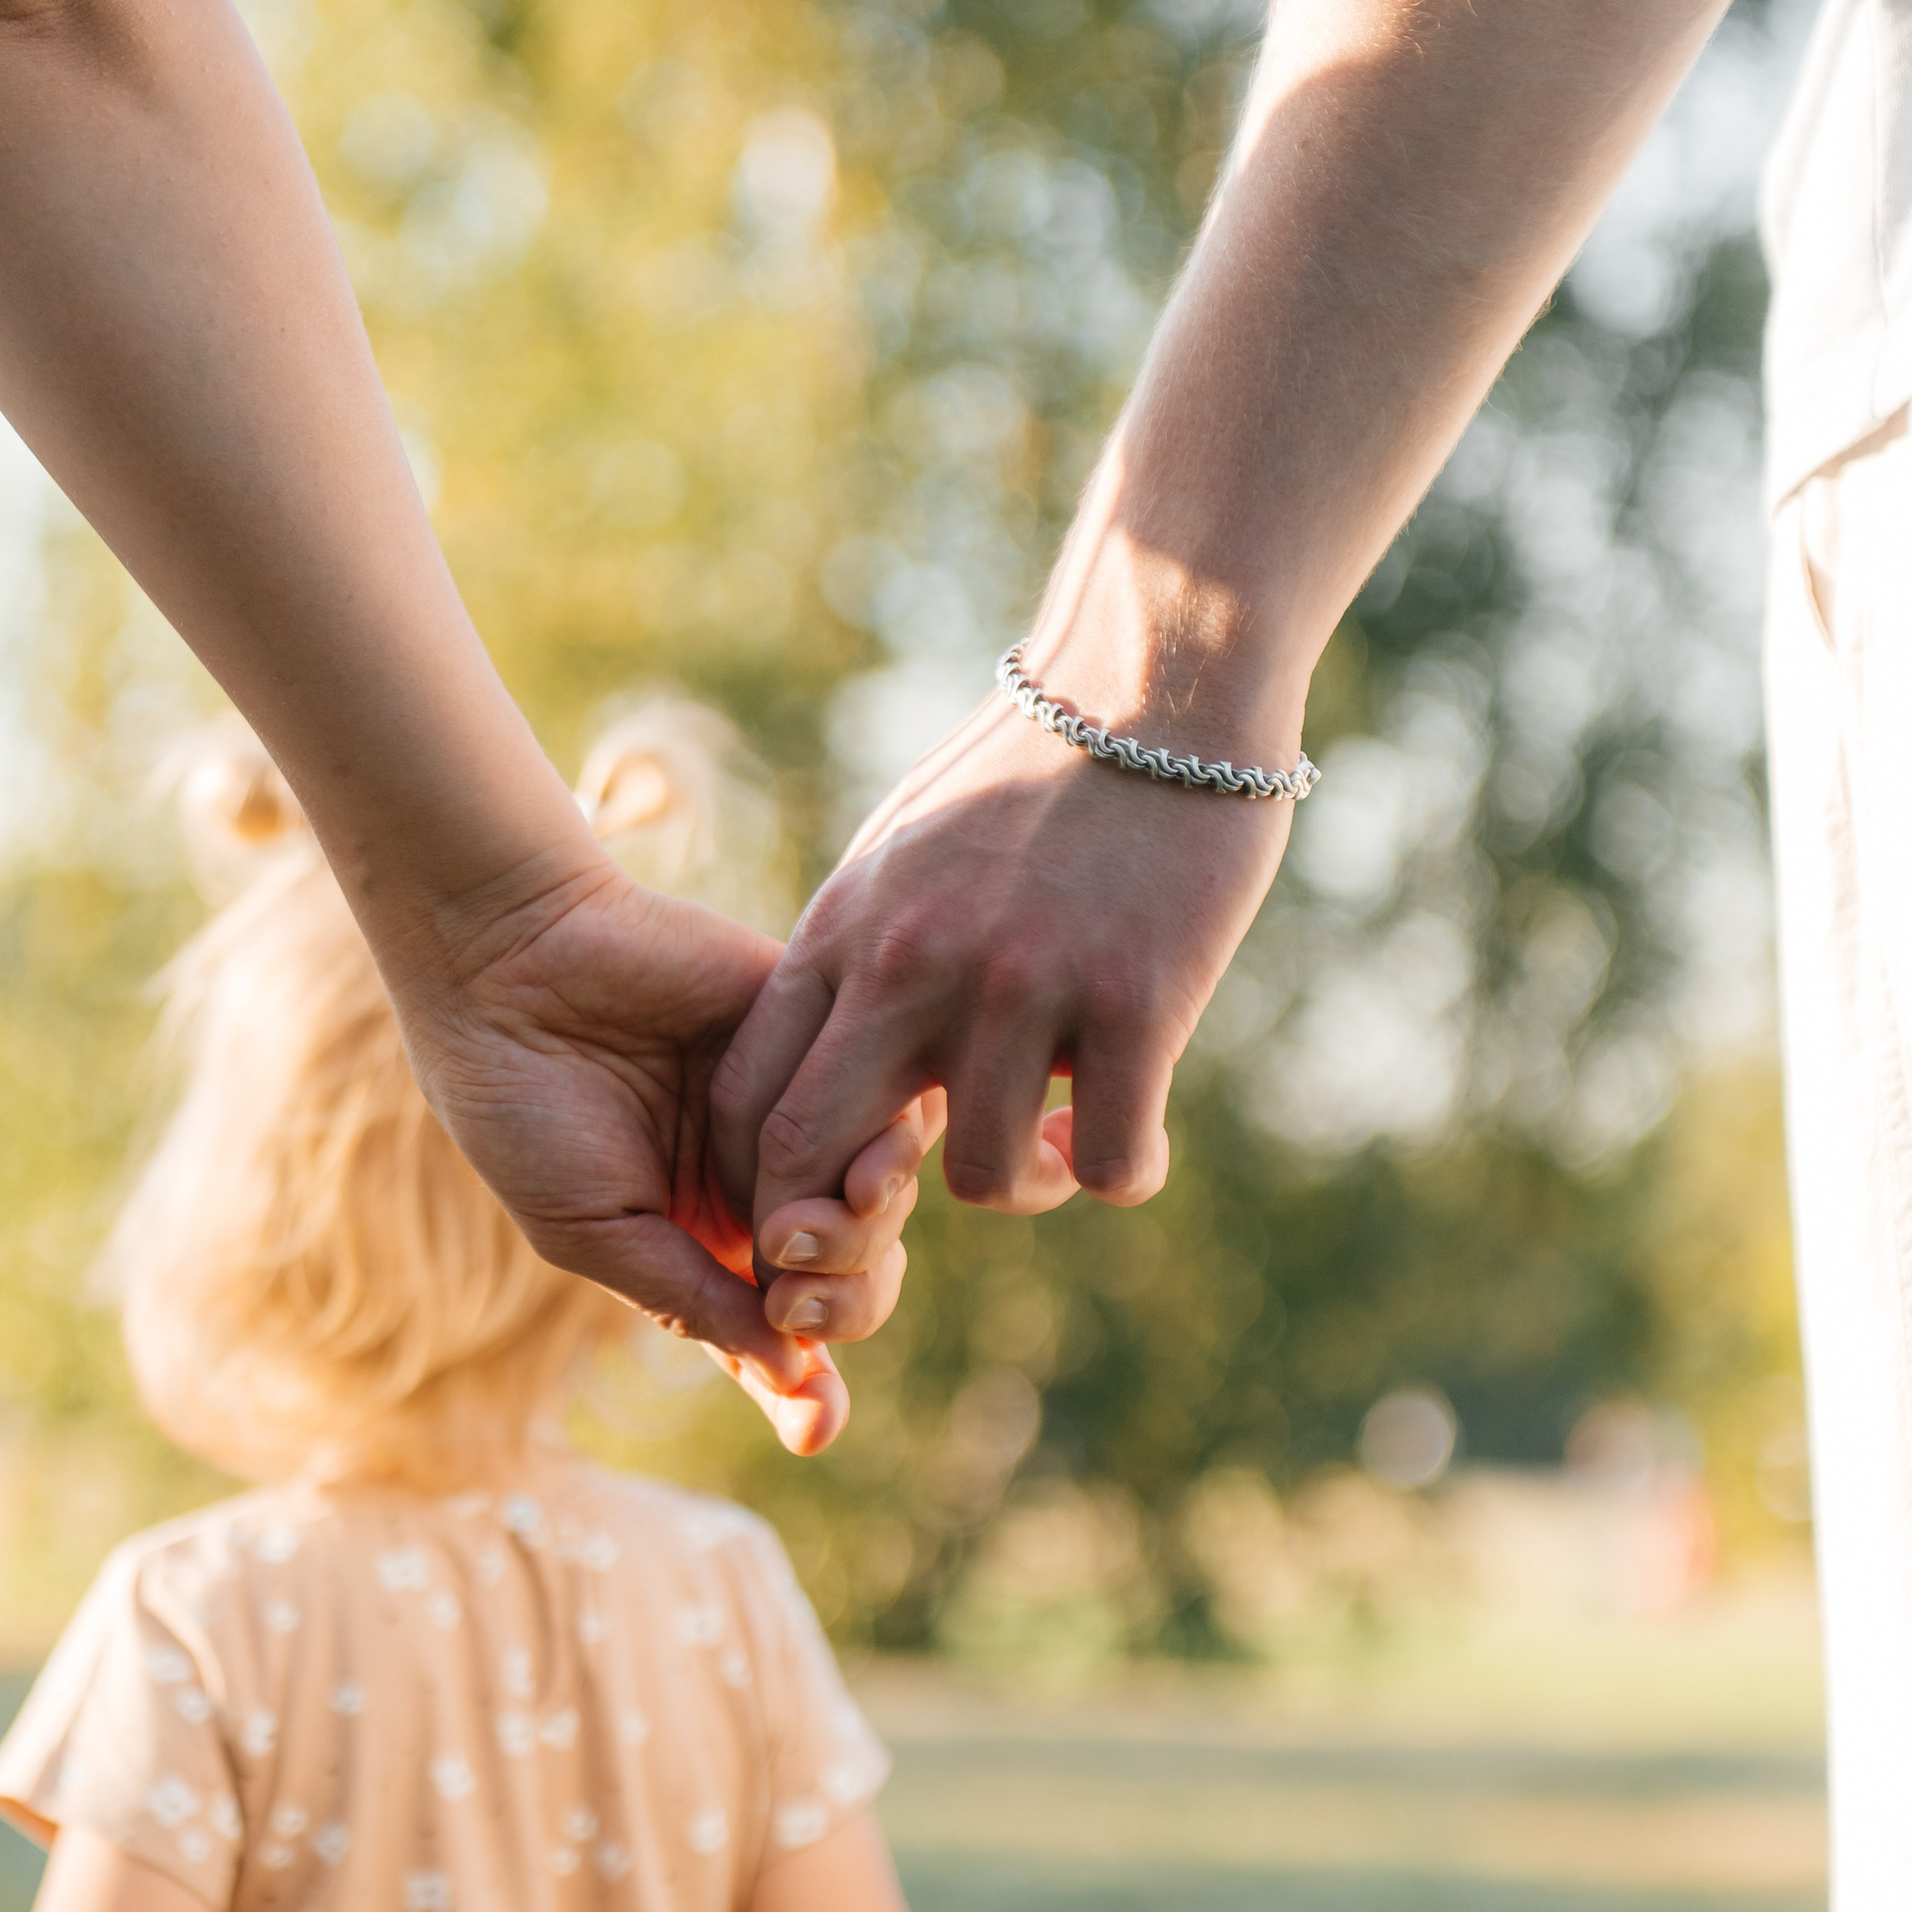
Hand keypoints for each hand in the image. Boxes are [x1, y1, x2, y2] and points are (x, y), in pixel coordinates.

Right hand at [388, 850, 926, 1455]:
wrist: (509, 964)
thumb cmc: (522, 1106)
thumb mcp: (593, 1230)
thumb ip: (691, 1300)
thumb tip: (795, 1374)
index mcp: (699, 1241)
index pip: (779, 1327)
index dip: (805, 1384)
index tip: (815, 1429)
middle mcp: (760, 1184)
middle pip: (852, 1276)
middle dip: (842, 1304)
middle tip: (797, 1295)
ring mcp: (796, 1112)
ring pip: (880, 1201)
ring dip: (865, 1233)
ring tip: (813, 1227)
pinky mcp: (822, 1036)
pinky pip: (888, 1106)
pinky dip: (881, 1149)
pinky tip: (855, 1165)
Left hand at [714, 667, 1291, 1241]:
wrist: (1160, 675)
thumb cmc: (1034, 768)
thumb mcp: (904, 853)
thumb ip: (860, 954)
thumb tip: (833, 1057)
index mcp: (844, 931)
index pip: (751, 1098)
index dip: (763, 1186)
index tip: (809, 1211)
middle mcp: (913, 965)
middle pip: (819, 1156)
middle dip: (844, 1229)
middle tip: (904, 1236)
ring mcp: (1021, 986)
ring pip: (981, 1182)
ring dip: (1021, 1186)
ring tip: (1053, 1145)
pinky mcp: (1135, 1000)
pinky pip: (1108, 1163)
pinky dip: (1120, 1170)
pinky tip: (1131, 1131)